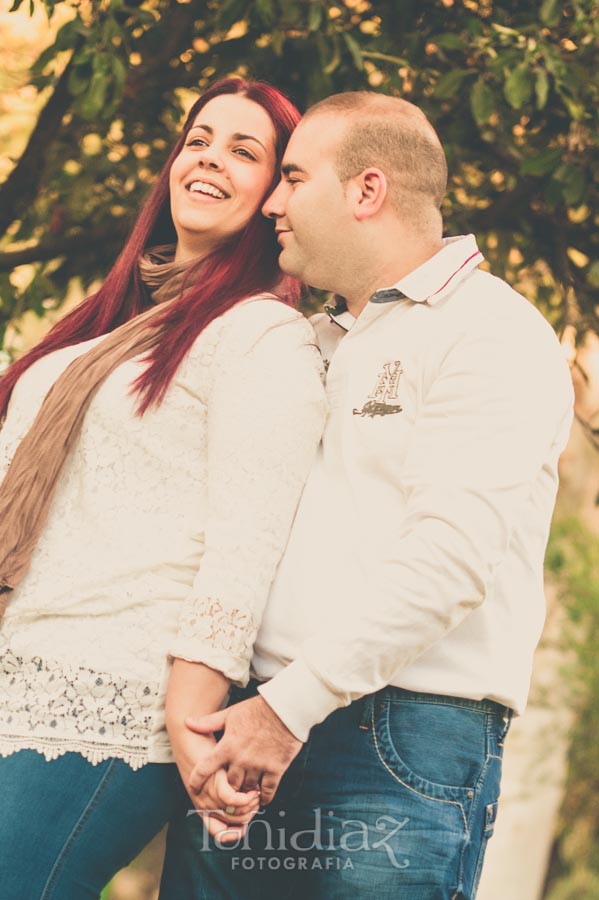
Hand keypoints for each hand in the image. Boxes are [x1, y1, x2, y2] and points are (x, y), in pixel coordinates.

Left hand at [165, 658, 259, 842]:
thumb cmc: (256, 709)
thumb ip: (209, 722)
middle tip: (228, 792)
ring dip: (245, 794)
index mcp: (227, 746)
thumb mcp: (230, 714)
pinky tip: (262, 799)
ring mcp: (259, 765)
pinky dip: (263, 797)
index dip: (196, 781)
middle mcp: (241, 759)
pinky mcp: (275, 769)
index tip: (193, 789)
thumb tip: (187, 722)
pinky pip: (267, 790)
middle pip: (229, 785)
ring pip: (247, 789)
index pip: (205, 768)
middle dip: (228, 789)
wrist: (284, 708)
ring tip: (245, 795)